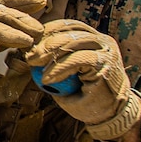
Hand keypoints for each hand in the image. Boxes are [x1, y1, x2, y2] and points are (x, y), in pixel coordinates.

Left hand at [23, 19, 140, 141]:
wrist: (111, 115)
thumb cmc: (87, 96)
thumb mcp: (69, 76)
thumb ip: (56, 62)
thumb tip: (30, 51)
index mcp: (94, 39)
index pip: (68, 26)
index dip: (48, 30)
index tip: (30, 41)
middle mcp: (102, 41)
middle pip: (70, 31)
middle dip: (46, 41)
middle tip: (29, 55)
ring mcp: (105, 50)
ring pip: (73, 42)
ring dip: (50, 52)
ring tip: (34, 63)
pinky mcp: (105, 62)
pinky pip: (78, 59)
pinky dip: (59, 68)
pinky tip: (47, 78)